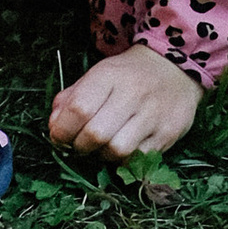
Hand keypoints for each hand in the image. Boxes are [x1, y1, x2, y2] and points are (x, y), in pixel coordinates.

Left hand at [48, 44, 201, 161]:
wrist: (173, 69)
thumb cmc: (126, 76)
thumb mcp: (96, 76)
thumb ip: (70, 99)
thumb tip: (54, 127)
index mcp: (109, 75)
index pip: (78, 108)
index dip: (62, 129)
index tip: (59, 136)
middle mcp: (133, 94)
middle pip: (96, 134)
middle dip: (80, 146)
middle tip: (81, 143)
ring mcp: (153, 115)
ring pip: (117, 151)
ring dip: (103, 155)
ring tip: (103, 145)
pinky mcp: (168, 133)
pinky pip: (138, 159)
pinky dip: (125, 159)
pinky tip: (124, 146)